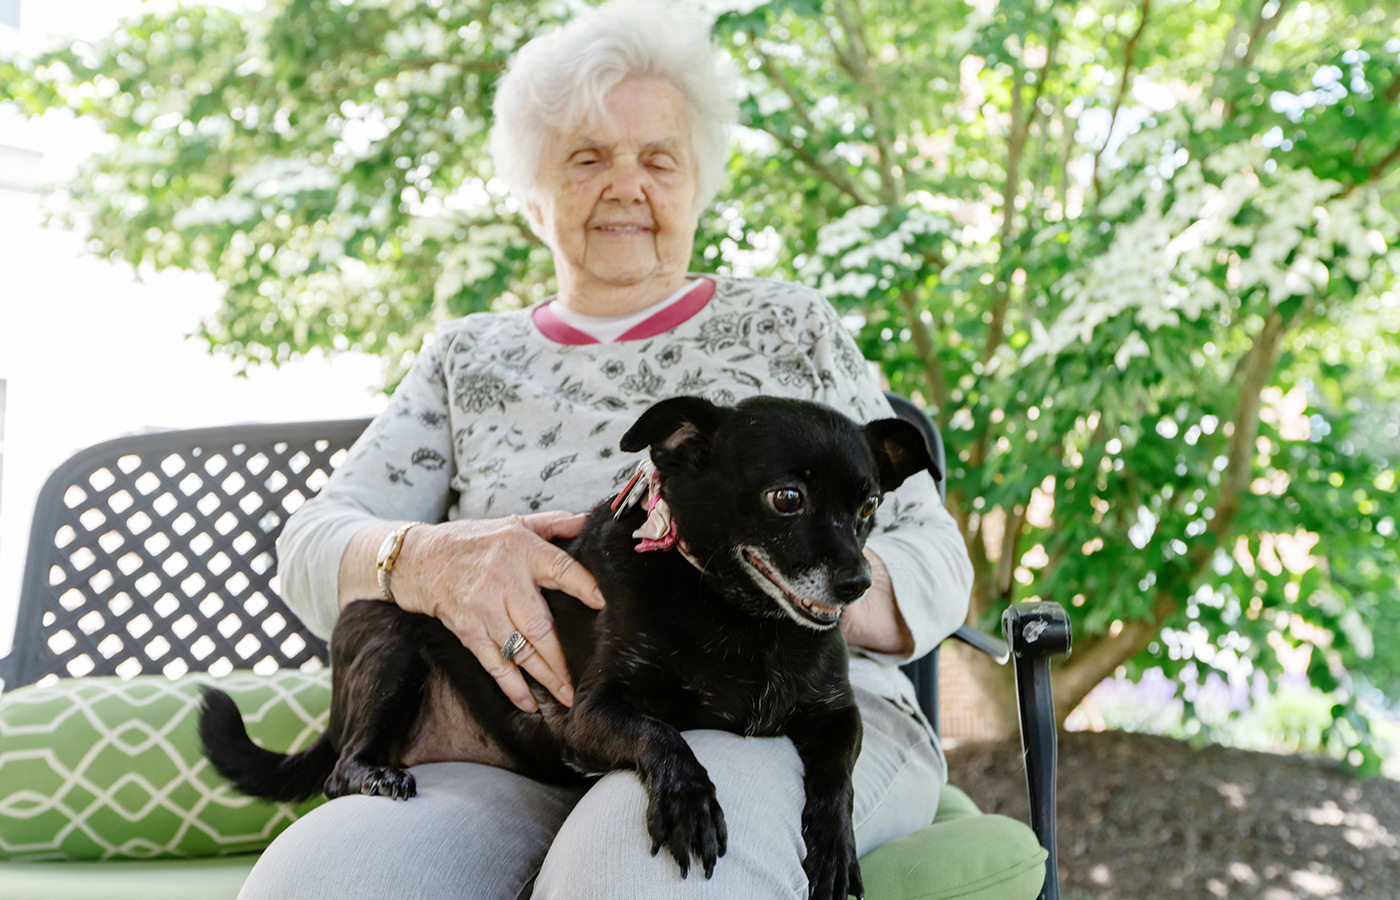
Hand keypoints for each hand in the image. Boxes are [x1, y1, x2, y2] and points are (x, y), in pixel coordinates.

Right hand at [392, 511, 604, 712]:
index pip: (560, 569)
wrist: (418, 558)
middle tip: (580, 681)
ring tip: (564, 696)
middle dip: (561, 658)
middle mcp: (505, 582)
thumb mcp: (513, 523)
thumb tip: (586, 521)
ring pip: (520, 649)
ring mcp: (485, 609)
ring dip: (543, 676)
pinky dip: (511, 685)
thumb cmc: (471, 540)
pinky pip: (494, 662)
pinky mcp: (469, 630)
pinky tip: (528, 702)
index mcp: (522, 551)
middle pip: (541, 625)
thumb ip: (552, 523)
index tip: (602, 603)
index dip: (583, 586)